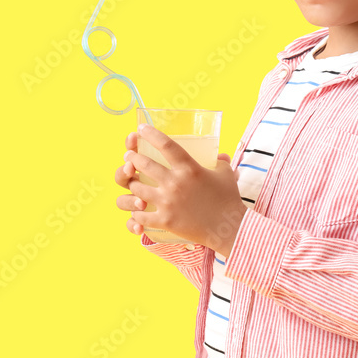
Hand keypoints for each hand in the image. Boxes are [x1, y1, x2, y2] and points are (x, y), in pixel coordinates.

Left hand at [114, 125, 246, 255]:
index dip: (151, 134)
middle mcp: (175, 183)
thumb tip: (220, 154)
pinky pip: (140, 215)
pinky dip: (136, 212)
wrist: (229, 228)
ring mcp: (167, 202)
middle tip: (129, 156)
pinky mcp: (165, 220)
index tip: (141, 128)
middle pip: (144, 164)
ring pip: (137, 188)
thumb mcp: (225, 174)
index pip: (166, 145)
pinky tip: (137, 209)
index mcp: (189, 168)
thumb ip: (219, 161)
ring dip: (131, 183)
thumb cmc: (228, 199)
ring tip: (131, 181)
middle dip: (133, 158)